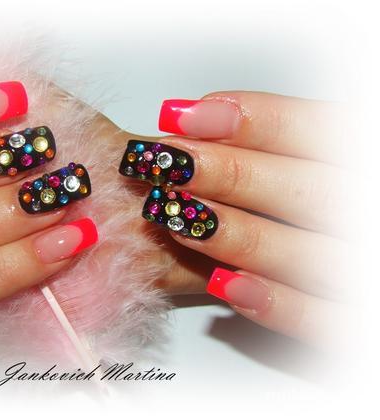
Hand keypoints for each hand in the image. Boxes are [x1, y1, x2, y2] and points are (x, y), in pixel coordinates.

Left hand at [147, 92, 351, 348]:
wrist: (364, 262)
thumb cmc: (316, 195)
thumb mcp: (314, 157)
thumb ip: (273, 142)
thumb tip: (191, 121)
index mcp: (362, 158)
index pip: (315, 131)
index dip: (251, 122)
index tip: (183, 117)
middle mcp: (365, 210)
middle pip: (303, 190)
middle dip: (228, 175)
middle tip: (166, 166)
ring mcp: (363, 268)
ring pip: (305, 254)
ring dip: (236, 237)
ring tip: (172, 220)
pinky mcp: (356, 316)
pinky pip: (322, 319)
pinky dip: (274, 304)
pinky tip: (222, 285)